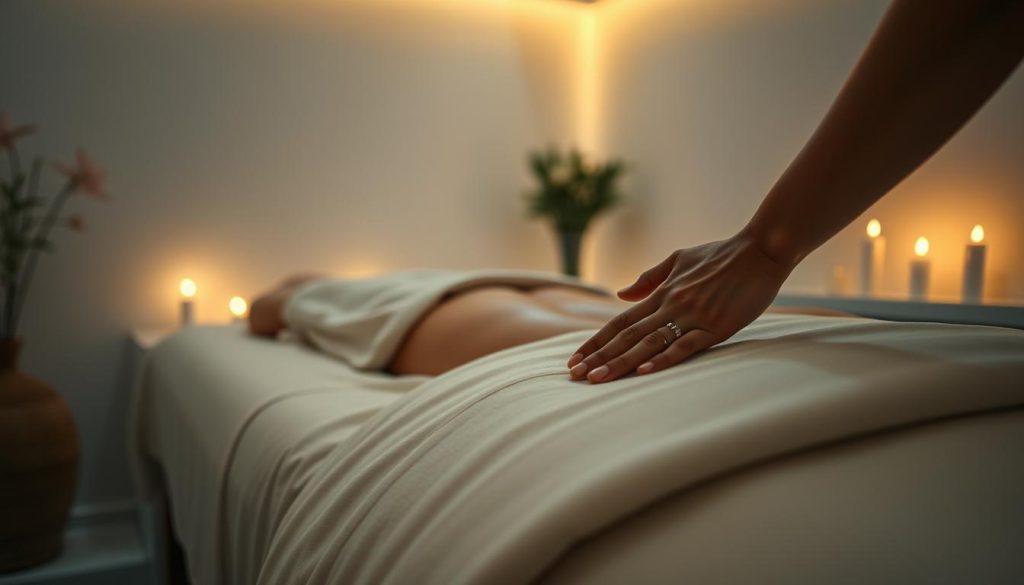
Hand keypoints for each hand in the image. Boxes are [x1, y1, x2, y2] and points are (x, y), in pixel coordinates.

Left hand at [567, 230, 792, 382]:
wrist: (761, 249)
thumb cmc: (721, 254)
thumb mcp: (679, 259)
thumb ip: (650, 278)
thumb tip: (620, 293)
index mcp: (661, 293)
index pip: (619, 322)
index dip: (595, 342)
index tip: (576, 358)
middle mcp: (671, 305)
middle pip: (627, 337)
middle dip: (599, 358)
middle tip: (575, 376)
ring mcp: (693, 316)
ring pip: (649, 344)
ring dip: (620, 363)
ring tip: (597, 380)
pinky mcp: (717, 326)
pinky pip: (685, 346)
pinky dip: (663, 359)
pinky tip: (643, 372)